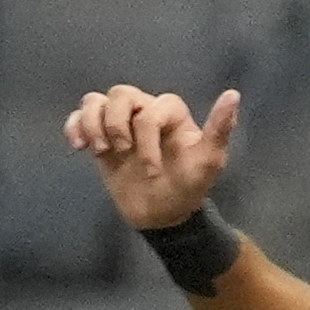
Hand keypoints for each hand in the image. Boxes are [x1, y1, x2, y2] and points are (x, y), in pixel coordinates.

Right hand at [65, 84, 234, 228]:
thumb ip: (220, 129)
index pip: (150, 109)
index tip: (153, 169)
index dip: (146, 137)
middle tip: (123, 151)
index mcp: (172, 114)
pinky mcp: (100, 136)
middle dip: (117, 124)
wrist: (162, 215)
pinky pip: (79, 116)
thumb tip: (234, 94)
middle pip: (120, 94)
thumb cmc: (188, 188)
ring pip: (95, 100)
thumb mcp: (209, 162)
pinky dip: (75, 126)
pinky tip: (79, 147)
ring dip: (93, 124)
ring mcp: (120, 123)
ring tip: (102, 151)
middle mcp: (145, 111)